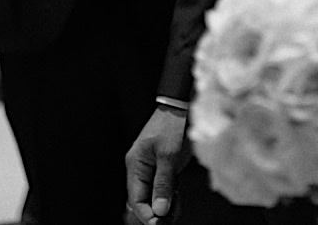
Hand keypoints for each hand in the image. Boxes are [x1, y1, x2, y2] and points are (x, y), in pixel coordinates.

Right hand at [126, 105, 189, 223]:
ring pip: (152, 196)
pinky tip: (177, 198)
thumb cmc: (173, 125)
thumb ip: (163, 184)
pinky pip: (161, 188)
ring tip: (176, 209)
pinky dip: (169, 196)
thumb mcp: (169, 156)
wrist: (182, 105)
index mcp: (135, 165)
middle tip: (170, 219)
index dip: (147, 215)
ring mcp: (151, 167)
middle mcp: (139, 168)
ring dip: (163, 206)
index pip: (136, 199)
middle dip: (155, 213)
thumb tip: (159, 211)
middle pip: (142, 201)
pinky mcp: (162, 166)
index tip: (160, 223)